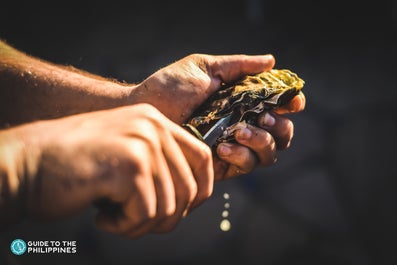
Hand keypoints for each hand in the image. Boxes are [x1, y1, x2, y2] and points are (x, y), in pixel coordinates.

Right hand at [9, 104, 212, 236]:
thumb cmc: (74, 166)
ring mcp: (142, 144)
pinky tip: (102, 217)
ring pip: (169, 207)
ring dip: (141, 225)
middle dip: (167, 218)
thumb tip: (192, 196)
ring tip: (114, 218)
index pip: (202, 157)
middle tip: (134, 222)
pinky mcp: (129, 166)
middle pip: (188, 188)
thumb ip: (158, 165)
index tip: (183, 210)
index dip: (201, 190)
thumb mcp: (124, 153)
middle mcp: (152, 126)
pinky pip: (146, 214)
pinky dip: (125, 226)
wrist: (27, 164)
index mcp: (154, 121)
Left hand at [131, 54, 305, 179]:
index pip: (278, 107)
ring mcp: (234, 146)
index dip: (291, 105)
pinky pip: (245, 167)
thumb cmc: (172, 85)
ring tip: (238, 131)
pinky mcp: (221, 165)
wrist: (145, 108)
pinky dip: (241, 156)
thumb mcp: (206, 68)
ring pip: (268, 154)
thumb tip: (271, 61)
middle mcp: (243, 124)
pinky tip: (222, 146)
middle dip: (279, 127)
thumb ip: (239, 66)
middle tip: (263, 118)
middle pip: (281, 134)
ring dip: (261, 142)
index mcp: (243, 101)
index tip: (292, 102)